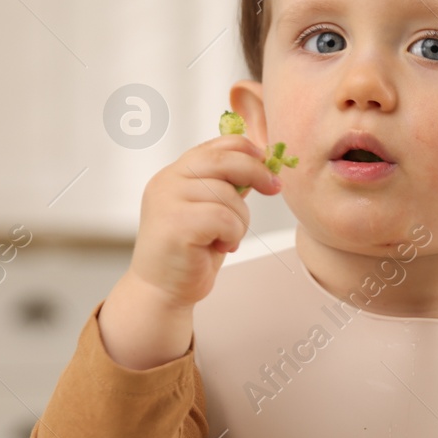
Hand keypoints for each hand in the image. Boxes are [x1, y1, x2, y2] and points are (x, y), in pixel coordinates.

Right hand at [128, 128, 284, 310]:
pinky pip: (223, 217)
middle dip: (256, 172)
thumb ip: (226, 187)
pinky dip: (233, 234)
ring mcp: (167, 200)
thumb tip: (261, 164)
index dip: (249, 151)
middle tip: (274, 189)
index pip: (216, 145)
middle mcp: (167, 181)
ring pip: (227, 193)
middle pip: (223, 159)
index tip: (269, 169)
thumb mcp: (211, 212)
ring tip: (228, 238)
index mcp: (175, 174)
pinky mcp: (175, 223)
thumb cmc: (190, 255)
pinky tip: (222, 247)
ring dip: (241, 219)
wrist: (162, 292)